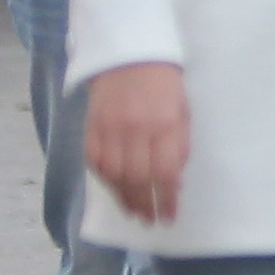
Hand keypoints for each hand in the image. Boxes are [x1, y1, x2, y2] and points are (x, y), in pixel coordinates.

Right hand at [82, 61, 190, 224]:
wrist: (129, 54)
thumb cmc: (165, 83)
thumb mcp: (184, 109)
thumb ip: (179, 144)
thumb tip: (175, 181)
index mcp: (163, 124)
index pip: (164, 172)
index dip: (166, 199)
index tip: (170, 215)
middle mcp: (134, 129)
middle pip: (137, 178)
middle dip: (145, 204)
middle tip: (151, 220)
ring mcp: (109, 128)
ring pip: (113, 174)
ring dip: (123, 198)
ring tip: (133, 212)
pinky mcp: (91, 126)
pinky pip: (94, 162)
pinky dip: (104, 180)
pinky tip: (114, 190)